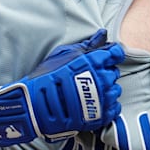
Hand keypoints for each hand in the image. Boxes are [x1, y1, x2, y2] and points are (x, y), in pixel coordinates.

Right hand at [0, 29, 124, 145]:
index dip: (111, 54)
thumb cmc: (46, 77)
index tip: (104, 58)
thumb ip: (87, 45)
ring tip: (87, 92)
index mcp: (94, 61)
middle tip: (87, 77)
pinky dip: (106, 106)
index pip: (116, 53)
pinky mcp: (100, 115)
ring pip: (115, 91)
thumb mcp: (64, 54)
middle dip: (104, 72)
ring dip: (105, 90)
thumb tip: (102, 34)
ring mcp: (102, 98)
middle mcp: (102, 79)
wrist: (33, 105)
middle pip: (113, 72)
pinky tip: (92, 104)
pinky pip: (114, 108)